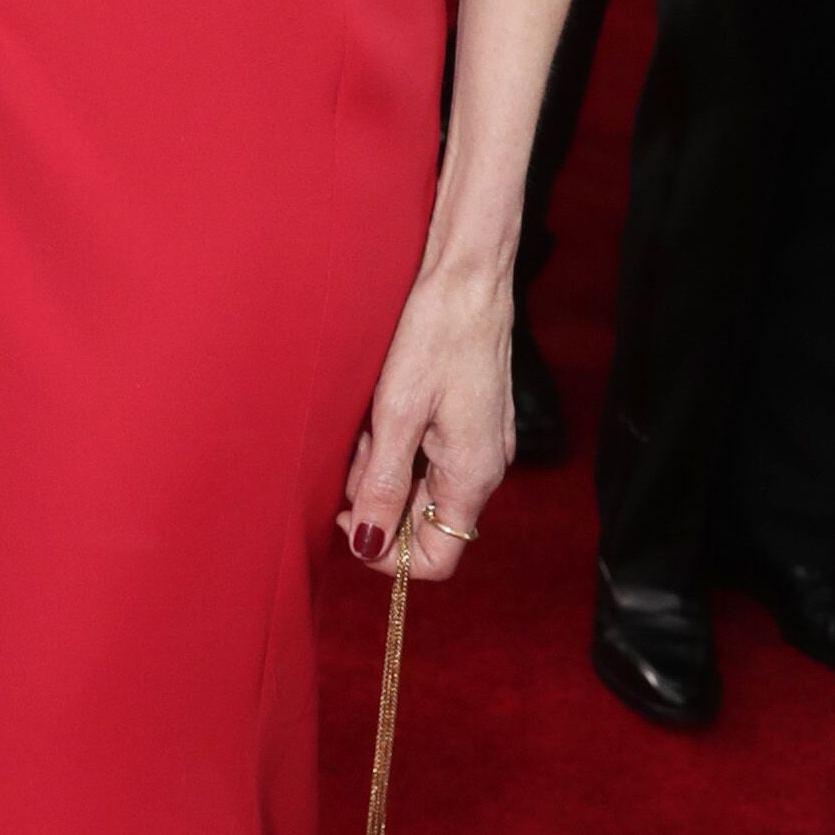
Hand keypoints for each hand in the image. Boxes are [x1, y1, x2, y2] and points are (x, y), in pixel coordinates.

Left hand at [338, 249, 509, 585]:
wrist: (468, 276)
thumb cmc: (437, 332)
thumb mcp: (396, 413)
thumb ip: (382, 485)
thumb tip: (368, 545)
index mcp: (472, 476)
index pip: (437, 559)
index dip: (387, 553)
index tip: (349, 517)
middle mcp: (485, 470)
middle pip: (424, 524)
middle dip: (378, 498)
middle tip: (355, 450)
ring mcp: (480, 447)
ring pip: (420, 489)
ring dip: (383, 467)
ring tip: (370, 420)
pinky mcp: (471, 424)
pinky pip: (427, 458)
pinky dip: (398, 444)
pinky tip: (385, 409)